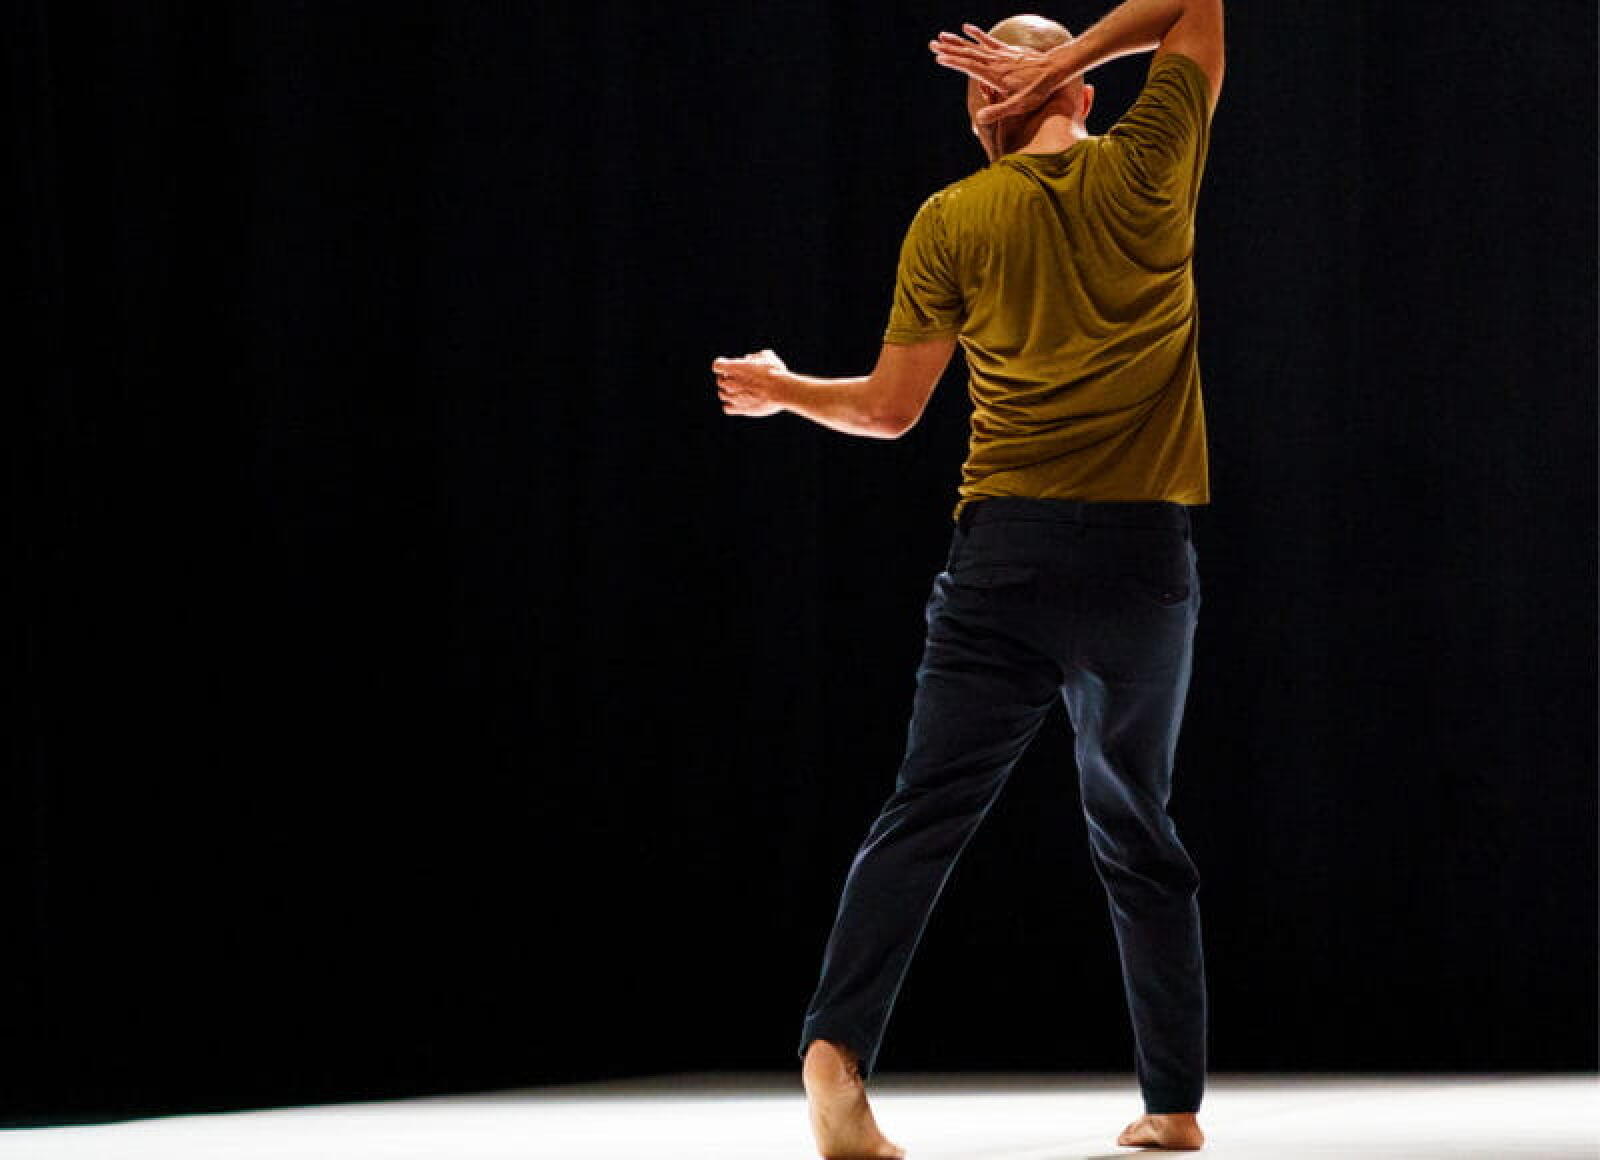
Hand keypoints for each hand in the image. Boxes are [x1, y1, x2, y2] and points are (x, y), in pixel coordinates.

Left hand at [713, 349, 788, 418]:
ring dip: (728, 392)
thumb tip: (750, 359)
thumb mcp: (767, 357)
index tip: (728, 366)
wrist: (781, 391)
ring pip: (722, 394)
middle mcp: (730, 382)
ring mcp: (734, 397)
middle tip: (740, 379)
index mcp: (734, 367)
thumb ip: (756, 357)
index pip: (717, 365)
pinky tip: (740, 402)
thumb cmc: (776, 373)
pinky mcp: (740, 409)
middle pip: (720, 380)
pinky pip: (727, 408)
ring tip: (741, 391)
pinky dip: (730, 405)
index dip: (722, 364)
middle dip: (727, 379)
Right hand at [930, 23, 1060, 125]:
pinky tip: (967, 28)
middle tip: (932, 45)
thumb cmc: (1038, 89)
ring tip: (941, 36)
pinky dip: (977, 34)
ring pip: (974, 46)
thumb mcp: (1019, 105)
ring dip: (957, 42)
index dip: (954, 62)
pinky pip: (988, 40)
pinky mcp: (1007, 50)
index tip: (939, 58)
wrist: (1055, 69)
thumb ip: (998, 111)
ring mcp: (1000, 54)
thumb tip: (979, 119)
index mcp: (994, 74)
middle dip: (949, 49)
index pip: (969, 66)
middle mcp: (995, 62)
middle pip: (968, 54)